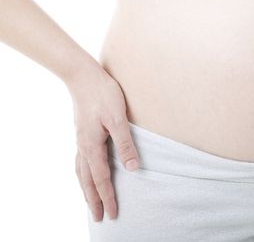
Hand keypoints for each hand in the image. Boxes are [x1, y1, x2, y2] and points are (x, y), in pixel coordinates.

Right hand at [67, 66, 139, 221]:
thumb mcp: (118, 118)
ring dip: (86, 189)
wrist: (83, 76)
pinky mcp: (82, 132)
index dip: (108, 197)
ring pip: (81, 172)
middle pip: (87, 180)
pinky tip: (87, 173)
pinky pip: (80, 161)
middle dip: (94, 200)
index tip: (113, 214)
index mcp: (92, 146)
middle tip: (100, 218)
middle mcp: (83, 146)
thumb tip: (132, 169)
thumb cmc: (104, 94)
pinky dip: (83, 174)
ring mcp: (80, 139)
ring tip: (91, 202)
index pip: (102, 179)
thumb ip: (125, 144)